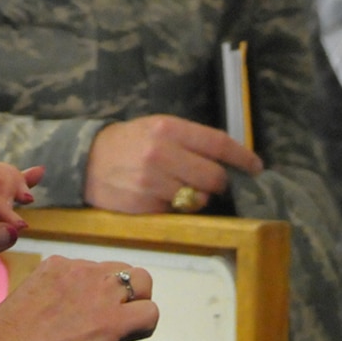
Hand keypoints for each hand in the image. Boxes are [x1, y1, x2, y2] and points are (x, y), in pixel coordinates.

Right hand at [0, 257, 158, 340]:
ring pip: (143, 282)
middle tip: (105, 322)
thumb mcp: (30, 301)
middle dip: (122, 294)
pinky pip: (149, 312)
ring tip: (121, 329)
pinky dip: (145, 326)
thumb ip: (52, 298)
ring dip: (136, 304)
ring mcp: (100, 292)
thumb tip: (62, 316)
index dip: (96, 294)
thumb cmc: (8, 340)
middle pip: (123, 270)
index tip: (83, 315)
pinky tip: (126, 339)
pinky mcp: (113, 319)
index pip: (94, 270)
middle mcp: (83, 271)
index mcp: (59, 265)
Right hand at [84, 114, 264, 213]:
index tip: (256, 167)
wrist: (86, 161)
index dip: (242, 157)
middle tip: (215, 181)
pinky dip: (176, 208)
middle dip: (220, 182)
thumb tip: (229, 159)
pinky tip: (161, 196)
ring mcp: (151, 183)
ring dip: (197, 197)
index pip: (218, 144)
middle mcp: (161, 154)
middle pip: (213, 176)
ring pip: (198, 199)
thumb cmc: (130, 142)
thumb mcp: (158, 127)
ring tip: (180, 187)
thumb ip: (191, 140)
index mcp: (168, 129)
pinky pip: (177, 213)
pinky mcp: (143, 206)